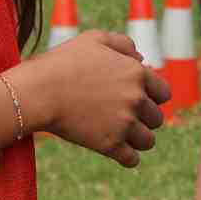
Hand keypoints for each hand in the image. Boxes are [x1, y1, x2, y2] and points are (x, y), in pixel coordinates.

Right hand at [14, 30, 171, 167]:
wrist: (37, 92)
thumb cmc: (62, 63)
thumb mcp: (94, 39)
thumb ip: (123, 44)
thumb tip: (142, 60)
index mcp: (137, 73)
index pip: (164, 93)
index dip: (151, 97)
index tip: (137, 100)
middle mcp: (136, 99)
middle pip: (157, 119)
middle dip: (144, 119)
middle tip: (124, 118)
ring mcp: (124, 124)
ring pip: (148, 141)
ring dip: (138, 140)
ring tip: (122, 135)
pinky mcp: (110, 145)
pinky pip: (132, 160)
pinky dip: (128, 158)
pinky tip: (118, 152)